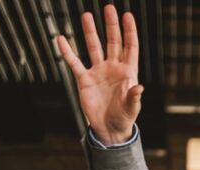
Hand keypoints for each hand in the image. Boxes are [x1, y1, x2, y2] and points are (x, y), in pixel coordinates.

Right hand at [56, 5, 141, 144]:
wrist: (109, 129)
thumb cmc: (124, 118)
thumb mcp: (132, 108)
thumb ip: (134, 97)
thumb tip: (138, 87)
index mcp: (127, 72)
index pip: (130, 47)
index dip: (129, 32)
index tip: (127, 16)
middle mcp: (113, 68)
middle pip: (112, 42)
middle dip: (111, 26)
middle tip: (108, 7)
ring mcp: (98, 72)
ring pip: (94, 47)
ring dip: (90, 32)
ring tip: (87, 15)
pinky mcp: (84, 79)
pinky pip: (74, 62)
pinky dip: (67, 51)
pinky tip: (61, 38)